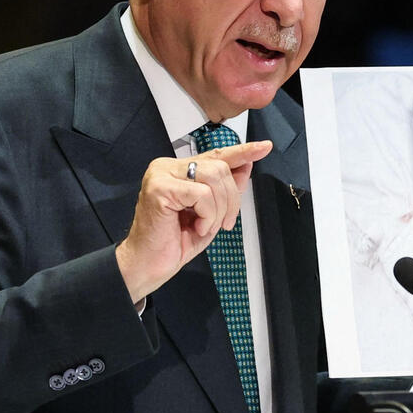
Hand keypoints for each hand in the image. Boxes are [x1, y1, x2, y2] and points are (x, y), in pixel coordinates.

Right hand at [115, 140, 272, 302]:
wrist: (148, 265)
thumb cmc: (173, 242)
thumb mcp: (211, 214)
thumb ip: (225, 190)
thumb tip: (245, 167)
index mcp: (179, 170)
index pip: (215, 155)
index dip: (242, 152)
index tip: (264, 147)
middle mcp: (168, 167)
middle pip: (219, 167)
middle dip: (231, 199)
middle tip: (224, 224)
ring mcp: (161, 175)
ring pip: (213, 177)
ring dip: (218, 209)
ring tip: (205, 226)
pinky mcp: (159, 188)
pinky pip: (201, 194)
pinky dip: (207, 215)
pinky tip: (195, 226)